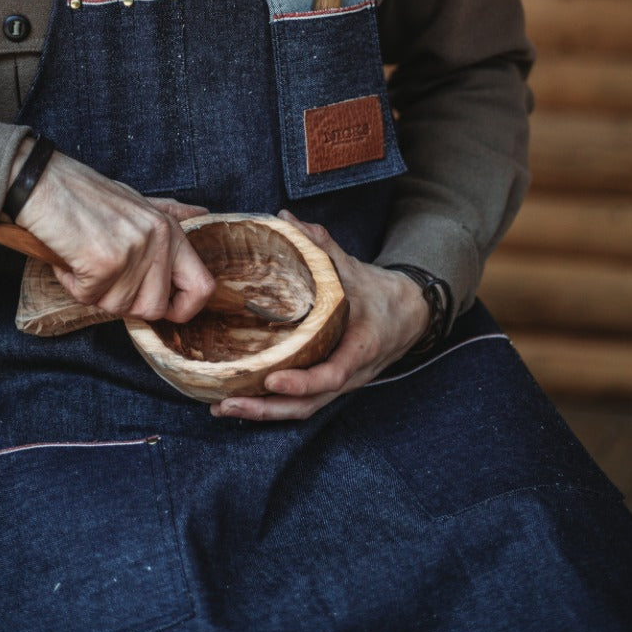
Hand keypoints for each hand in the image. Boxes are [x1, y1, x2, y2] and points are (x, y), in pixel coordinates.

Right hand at [9, 143, 213, 322]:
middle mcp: (158, 238)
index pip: (202, 286)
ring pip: (118, 307)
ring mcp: (133, 250)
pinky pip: (89, 298)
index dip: (184, 309)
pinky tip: (69, 258)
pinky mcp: (104, 262)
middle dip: (124, 303)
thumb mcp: (136, 201)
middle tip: (104, 276)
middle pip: (153, 308)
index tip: (163, 310)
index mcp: (170, 228)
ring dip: (95, 292)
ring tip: (84, 259)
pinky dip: (73, 285)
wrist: (42, 183)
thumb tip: (201, 213)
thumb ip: (169, 213)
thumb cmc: (84, 194)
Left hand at [210, 209, 430, 421]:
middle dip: (266, 409)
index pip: (333, 374)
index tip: (271, 379)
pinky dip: (270, 407)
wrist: (409, 315)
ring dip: (262, 414)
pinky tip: (239, 400)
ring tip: (222, 407)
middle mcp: (350, 374)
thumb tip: (285, 217)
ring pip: (301, 410)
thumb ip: (319, 244)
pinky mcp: (328, 386)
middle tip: (226, 403)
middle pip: (307, 405)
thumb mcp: (353, 266)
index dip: (302, 381)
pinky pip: (300, 404)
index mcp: (360, 346)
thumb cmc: (379, 292)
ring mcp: (339, 385)